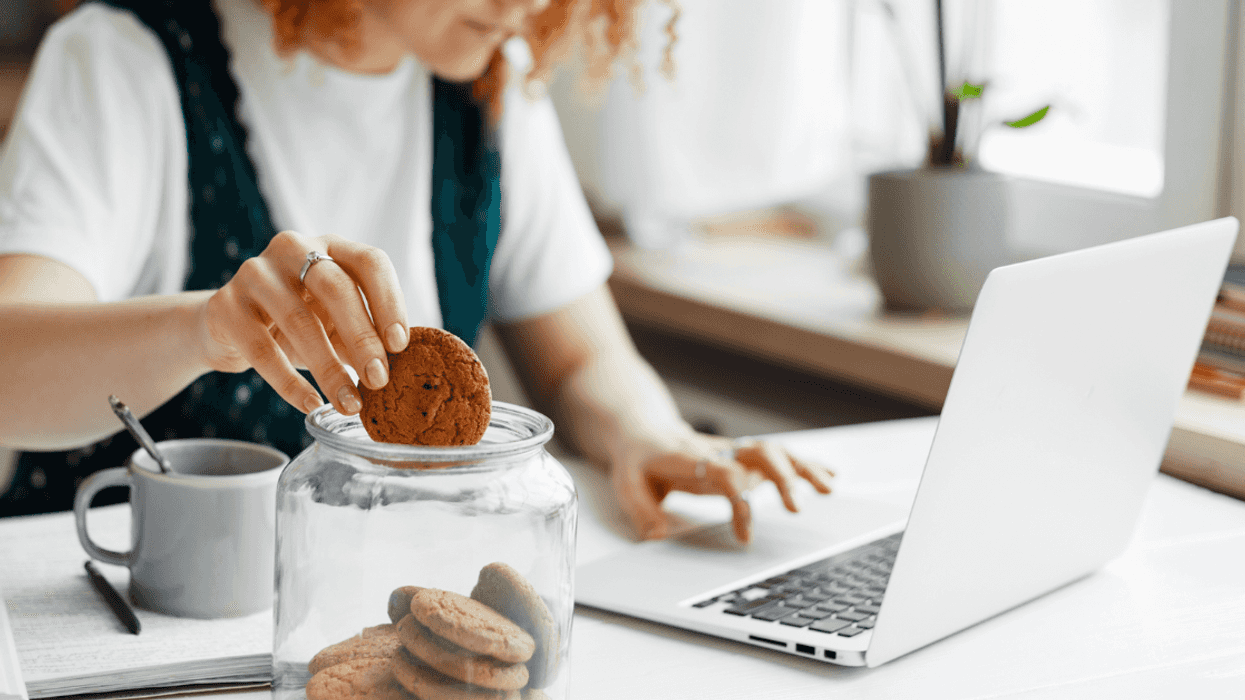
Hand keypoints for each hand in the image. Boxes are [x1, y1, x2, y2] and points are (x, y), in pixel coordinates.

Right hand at [197, 230, 408, 414]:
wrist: (227, 328)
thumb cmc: (296, 322)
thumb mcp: (335, 324)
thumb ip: (363, 337)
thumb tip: (395, 370)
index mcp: (330, 246)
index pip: (370, 263)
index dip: (390, 302)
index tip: (400, 345)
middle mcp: (293, 249)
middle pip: (336, 287)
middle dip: (362, 337)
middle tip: (378, 380)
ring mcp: (255, 273)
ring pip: (299, 321)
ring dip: (329, 369)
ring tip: (349, 403)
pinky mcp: (225, 306)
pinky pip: (262, 349)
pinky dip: (289, 382)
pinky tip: (311, 404)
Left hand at [611, 432, 834, 542]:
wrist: (643, 429)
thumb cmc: (637, 460)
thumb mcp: (626, 484)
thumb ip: (642, 511)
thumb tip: (658, 536)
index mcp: (691, 458)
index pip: (724, 473)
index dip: (740, 502)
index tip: (748, 535)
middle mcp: (718, 451)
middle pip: (758, 453)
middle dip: (782, 477)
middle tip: (798, 508)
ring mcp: (733, 452)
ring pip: (774, 450)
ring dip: (802, 467)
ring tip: (829, 487)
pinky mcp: (741, 457)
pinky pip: (777, 456)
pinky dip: (804, 463)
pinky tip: (829, 474)